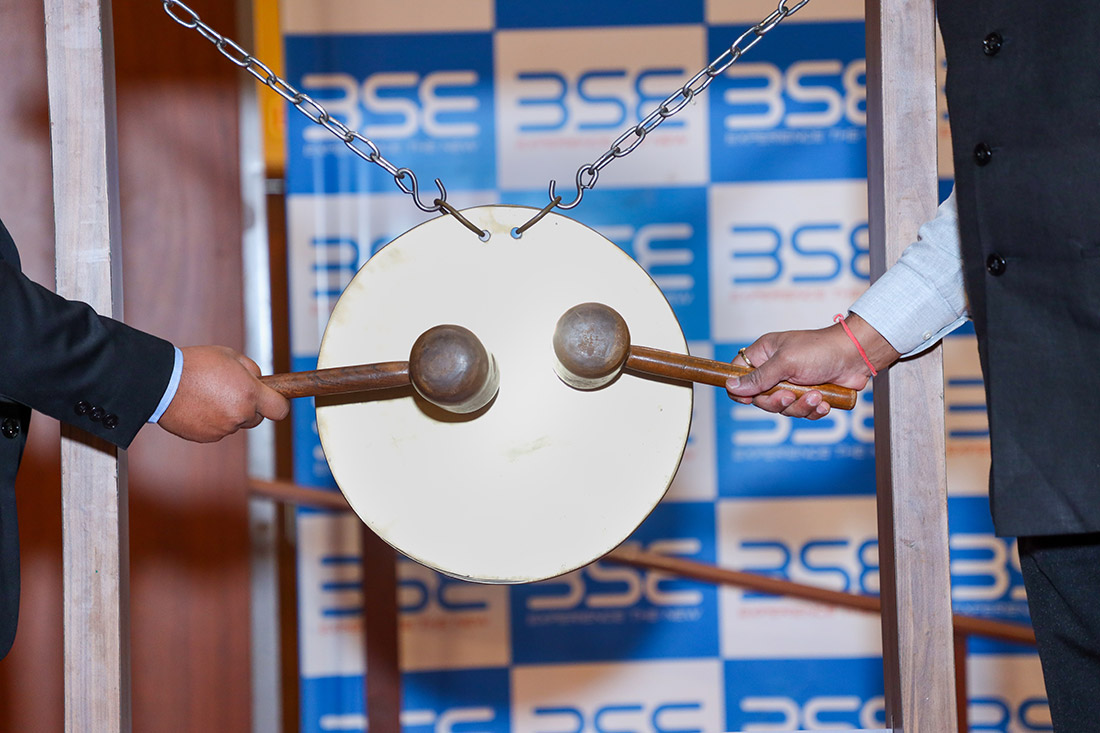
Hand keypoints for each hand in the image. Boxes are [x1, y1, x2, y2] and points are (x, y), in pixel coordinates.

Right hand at [158, 345, 289, 442]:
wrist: (161, 382)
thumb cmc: (195, 364)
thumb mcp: (230, 356)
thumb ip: (252, 370)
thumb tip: (260, 381)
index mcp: (250, 393)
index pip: (280, 410)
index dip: (278, 404)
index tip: (274, 400)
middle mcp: (239, 414)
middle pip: (256, 418)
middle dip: (250, 407)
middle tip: (230, 391)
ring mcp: (223, 429)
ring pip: (235, 424)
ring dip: (228, 413)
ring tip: (208, 395)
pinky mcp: (207, 437)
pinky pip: (218, 430)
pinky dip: (212, 421)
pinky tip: (198, 406)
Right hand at [725, 313, 899, 418]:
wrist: (856, 356)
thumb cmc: (821, 349)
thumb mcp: (785, 362)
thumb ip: (758, 377)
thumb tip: (732, 386)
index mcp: (764, 355)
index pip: (738, 374)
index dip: (740, 389)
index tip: (750, 398)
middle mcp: (775, 370)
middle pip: (760, 399)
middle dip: (777, 402)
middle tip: (790, 395)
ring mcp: (792, 384)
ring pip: (783, 409)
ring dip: (800, 406)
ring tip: (816, 396)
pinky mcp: (809, 395)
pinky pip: (802, 413)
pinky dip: (813, 411)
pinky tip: (824, 403)